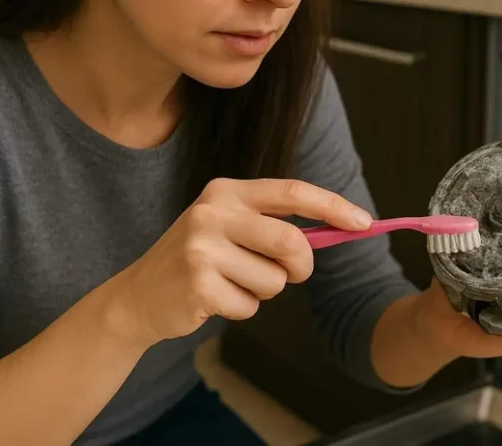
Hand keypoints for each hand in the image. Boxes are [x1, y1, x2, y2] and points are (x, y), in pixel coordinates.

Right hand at [105, 178, 371, 348]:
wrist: (137, 297)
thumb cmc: (197, 261)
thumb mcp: (228, 228)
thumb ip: (271, 225)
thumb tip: (337, 228)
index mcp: (226, 191)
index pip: (292, 192)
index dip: (333, 206)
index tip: (364, 222)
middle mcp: (212, 212)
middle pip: (291, 241)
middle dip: (300, 267)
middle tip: (290, 275)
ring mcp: (202, 247)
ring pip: (274, 280)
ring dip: (263, 292)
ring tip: (230, 284)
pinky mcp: (197, 283)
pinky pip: (250, 306)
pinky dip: (241, 310)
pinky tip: (212, 300)